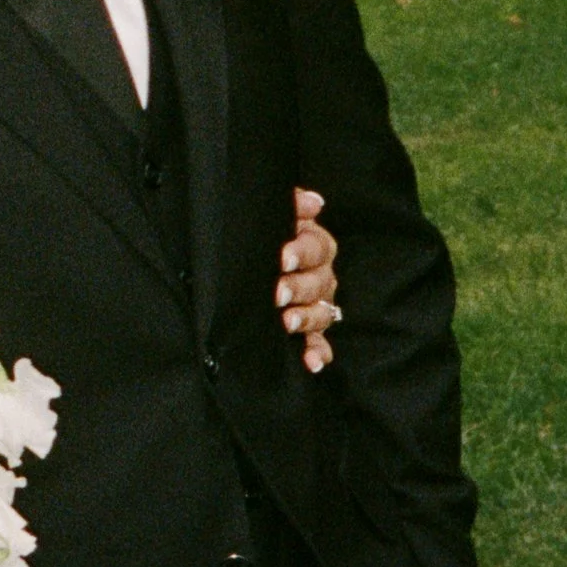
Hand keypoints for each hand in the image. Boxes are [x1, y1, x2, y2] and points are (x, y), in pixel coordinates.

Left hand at [278, 187, 339, 370]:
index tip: (283, 258)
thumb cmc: (263, 234)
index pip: (318, 246)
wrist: (244, 262)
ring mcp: (317, 303)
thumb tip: (315, 203)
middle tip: (277, 293)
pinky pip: (319, 342)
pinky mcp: (309, 329)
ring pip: (323, 312)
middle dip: (299, 287)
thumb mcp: (273, 215)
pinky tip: (311, 363)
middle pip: (320, 282)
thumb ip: (291, 204)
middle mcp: (320, 275)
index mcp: (314, 244)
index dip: (302, 251)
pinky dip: (317, 352)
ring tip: (288, 322)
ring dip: (307, 318)